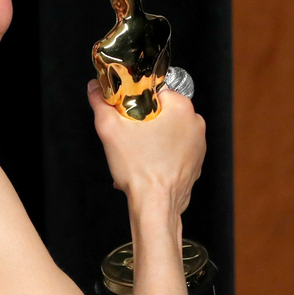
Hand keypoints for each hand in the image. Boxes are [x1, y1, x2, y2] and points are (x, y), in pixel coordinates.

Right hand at [87, 79, 205, 214]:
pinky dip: (160, 155)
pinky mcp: (195, 162)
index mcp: (181, 107)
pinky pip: (174, 150)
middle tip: (128, 137)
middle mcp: (195, 123)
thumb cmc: (139, 169)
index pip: (153, 92)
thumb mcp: (110, 130)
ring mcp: (199, 144)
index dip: (134, 102)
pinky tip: (147, 165)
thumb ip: (100, 103)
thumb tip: (94, 88)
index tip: (125, 116)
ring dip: (151, 139)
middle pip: (161, 112)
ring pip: (167, 131)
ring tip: (136, 154)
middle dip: (142, 122)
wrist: (156, 206)